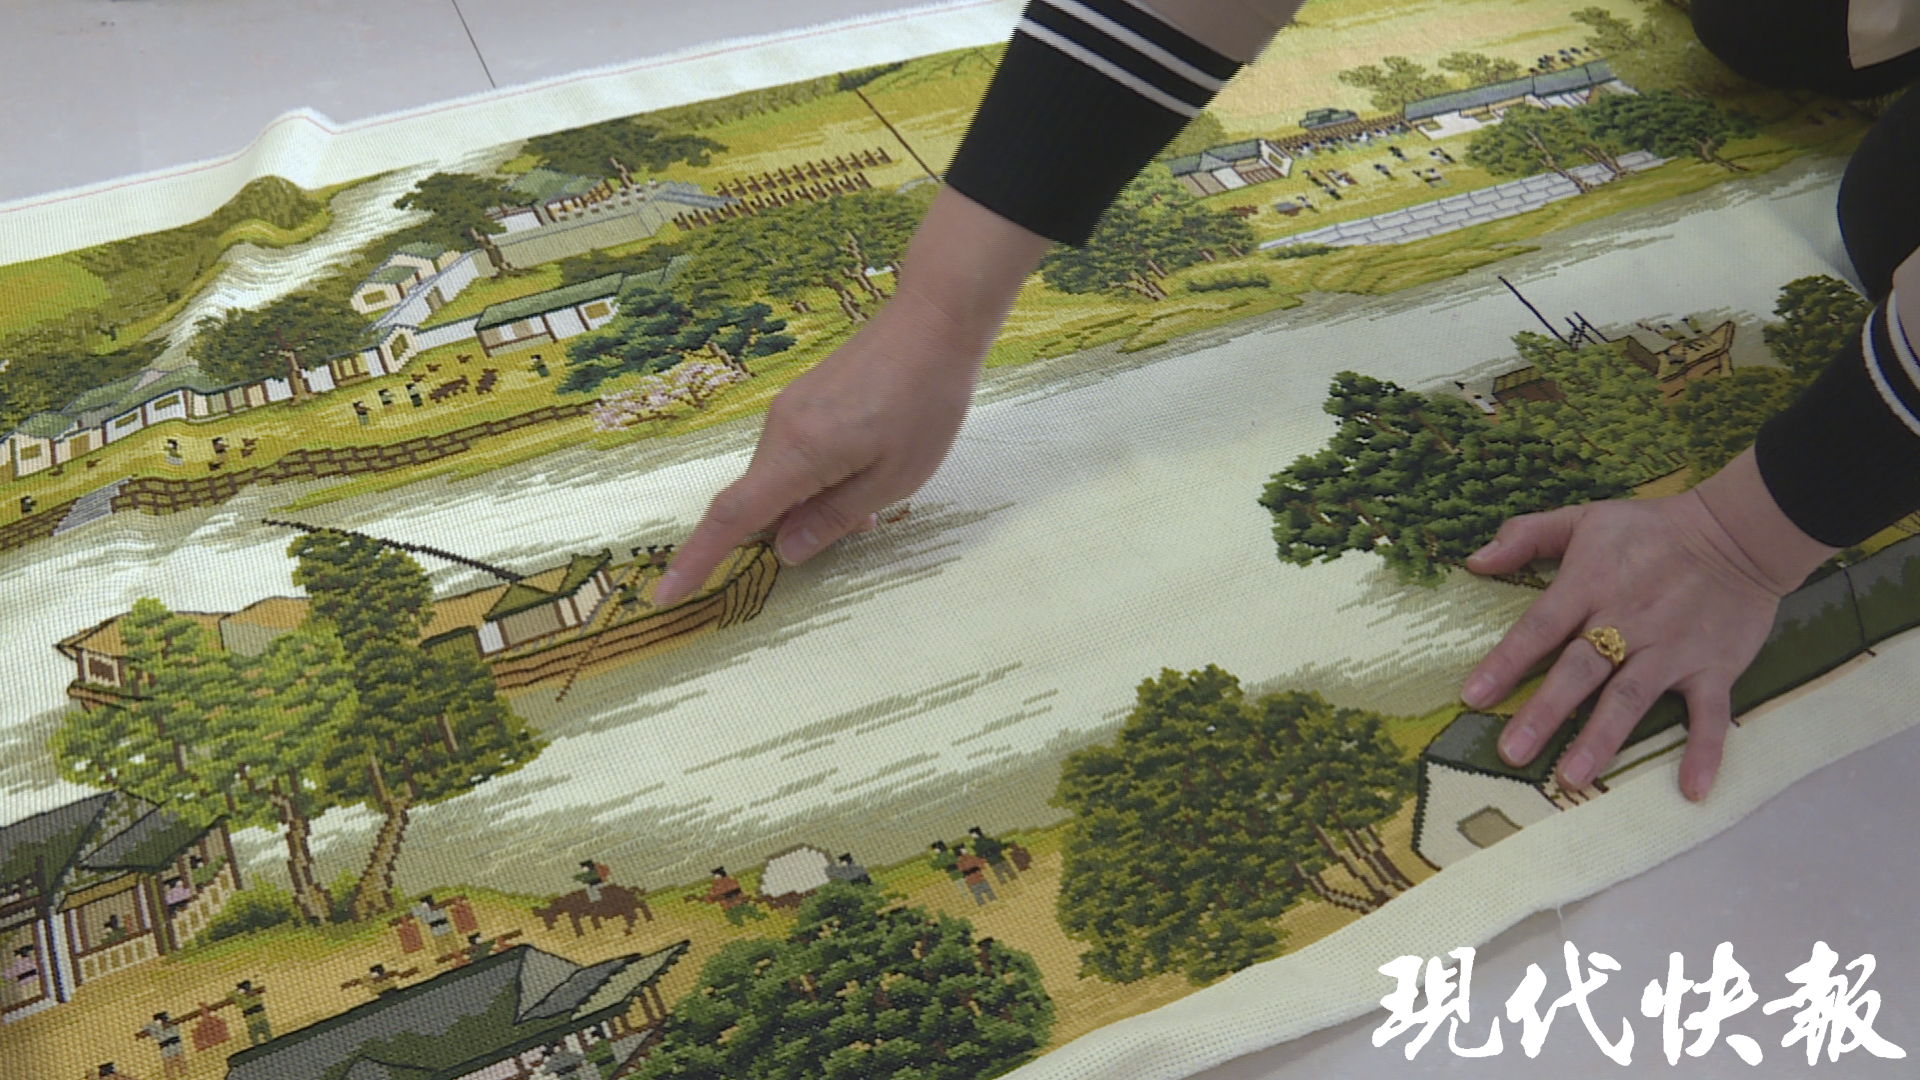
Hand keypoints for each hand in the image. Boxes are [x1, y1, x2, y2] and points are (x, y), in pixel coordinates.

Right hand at [655, 188, 1050, 604]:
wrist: (932, 322)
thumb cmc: (925, 403)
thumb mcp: (894, 478)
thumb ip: (835, 518)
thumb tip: (785, 552)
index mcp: (799, 453)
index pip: (732, 517)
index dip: (697, 559)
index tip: (665, 593)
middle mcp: (780, 429)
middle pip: (760, 501)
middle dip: (793, 528)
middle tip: (861, 524)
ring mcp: (788, 410)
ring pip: (779, 478)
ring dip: (812, 500)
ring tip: (875, 490)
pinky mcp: (801, 399)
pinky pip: (793, 453)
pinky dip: (816, 476)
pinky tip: (865, 465)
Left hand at [1461, 448, 1836, 800]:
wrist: (1739, 532)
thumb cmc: (1652, 528)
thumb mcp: (1585, 518)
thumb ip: (1526, 536)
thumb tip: (1474, 561)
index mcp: (1589, 586)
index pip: (1539, 628)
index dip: (1506, 662)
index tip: (1473, 697)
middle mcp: (1627, 622)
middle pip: (1579, 671)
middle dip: (1545, 712)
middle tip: (1513, 753)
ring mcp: (1671, 649)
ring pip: (1631, 697)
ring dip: (1602, 738)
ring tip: (1573, 777)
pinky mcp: (1714, 667)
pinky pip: (1711, 714)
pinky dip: (1705, 750)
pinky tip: (1691, 789)